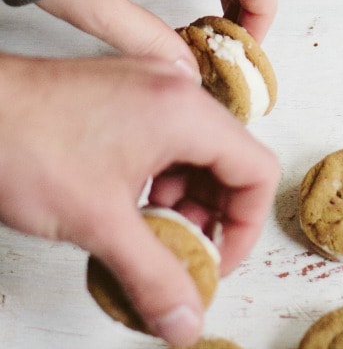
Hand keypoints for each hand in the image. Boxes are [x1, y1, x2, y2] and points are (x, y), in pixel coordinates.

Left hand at [0, 53, 279, 346]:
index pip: (256, 169)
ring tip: (146, 232)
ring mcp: (149, 83)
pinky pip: (165, 135)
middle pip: (229, 158)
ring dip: (183, 197)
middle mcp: (174, 88)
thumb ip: (153, 276)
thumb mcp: (99, 222)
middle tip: (179, 253)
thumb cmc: (27, 144)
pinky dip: (159, 174)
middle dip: (209, 216)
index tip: (213, 261)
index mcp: (184, 110)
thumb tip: (186, 319)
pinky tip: (125, 203)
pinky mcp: (125, 89)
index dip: (244, 227)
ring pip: (196, 148)